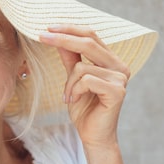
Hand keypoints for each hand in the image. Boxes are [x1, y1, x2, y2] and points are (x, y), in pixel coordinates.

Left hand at [39, 24, 130, 146]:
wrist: (92, 135)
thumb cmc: (84, 108)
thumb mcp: (73, 80)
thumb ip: (70, 59)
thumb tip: (58, 36)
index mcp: (111, 61)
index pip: (91, 36)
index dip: (70, 29)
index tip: (48, 27)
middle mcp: (119, 66)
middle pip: (89, 42)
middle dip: (63, 38)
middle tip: (42, 36)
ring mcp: (121, 78)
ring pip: (82, 66)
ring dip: (68, 83)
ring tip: (69, 96)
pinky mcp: (118, 91)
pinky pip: (86, 81)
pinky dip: (74, 90)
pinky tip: (74, 101)